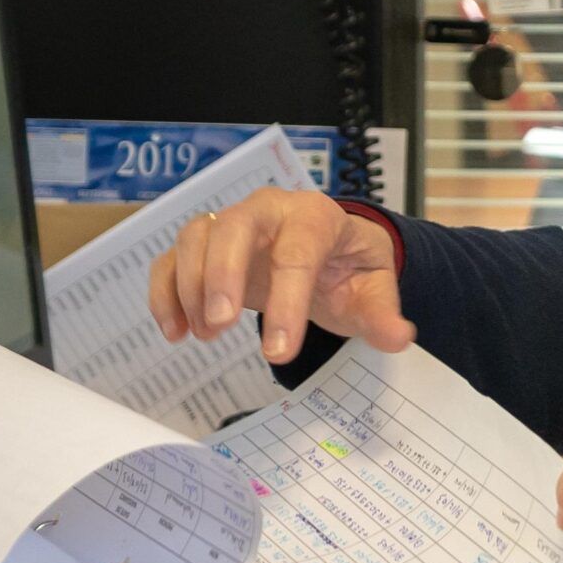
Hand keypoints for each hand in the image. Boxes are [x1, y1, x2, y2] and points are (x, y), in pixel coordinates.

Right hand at [147, 188, 413, 364]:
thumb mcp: (373, 290)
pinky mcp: (205, 247)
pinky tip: (174, 331)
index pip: (298, 252)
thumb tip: (398, 337)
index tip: (278, 352)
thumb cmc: (348, 268)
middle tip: (220, 327)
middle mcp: (269, 210)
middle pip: (234, 227)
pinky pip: (172, 258)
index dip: (286, 301)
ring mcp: (231, 224)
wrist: (328, 252)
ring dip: (190, 287)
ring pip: (196, 236)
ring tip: (205, 337)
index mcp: (316, 217)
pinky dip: (165, 292)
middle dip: (222, 275)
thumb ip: (382, 314)